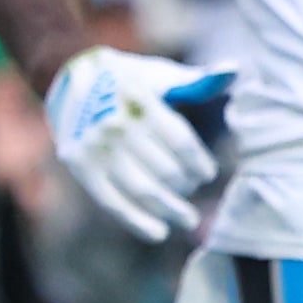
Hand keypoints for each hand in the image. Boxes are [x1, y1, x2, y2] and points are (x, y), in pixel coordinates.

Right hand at [44, 47, 232, 242]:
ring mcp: (95, 146)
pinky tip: (158, 232)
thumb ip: (197, 80)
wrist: (69, 80)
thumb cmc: (129, 81)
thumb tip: (233, 71)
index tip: (207, 174)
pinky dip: (137, 221)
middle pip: (166, 170)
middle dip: (187, 187)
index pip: (180, 142)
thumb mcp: (159, 75)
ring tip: (188, 217)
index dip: (199, 164)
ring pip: (143, 189)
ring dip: (171, 210)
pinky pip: (111, 201)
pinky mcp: (79, 165)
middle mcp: (114, 122)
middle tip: (192, 191)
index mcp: (138, 99)